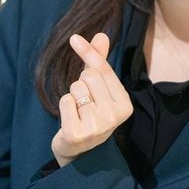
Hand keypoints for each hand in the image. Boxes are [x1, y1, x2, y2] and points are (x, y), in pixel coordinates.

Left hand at [51, 33, 133, 166]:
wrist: (80, 153)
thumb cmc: (90, 114)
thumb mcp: (99, 89)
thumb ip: (100, 62)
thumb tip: (101, 34)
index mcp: (125, 104)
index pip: (103, 69)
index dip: (88, 53)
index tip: (74, 38)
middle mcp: (114, 115)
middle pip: (88, 77)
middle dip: (81, 84)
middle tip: (84, 101)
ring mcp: (97, 126)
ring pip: (76, 88)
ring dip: (73, 96)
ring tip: (78, 112)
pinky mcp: (77, 133)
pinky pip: (65, 101)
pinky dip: (64, 106)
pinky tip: (70, 120)